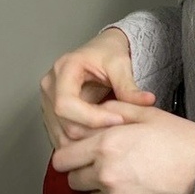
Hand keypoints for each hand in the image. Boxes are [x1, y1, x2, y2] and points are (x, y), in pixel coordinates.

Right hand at [40, 28, 155, 149]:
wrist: (101, 50)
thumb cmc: (107, 52)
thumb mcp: (120, 63)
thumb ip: (129, 85)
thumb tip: (146, 101)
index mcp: (63, 69)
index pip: (66, 104)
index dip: (92, 118)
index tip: (119, 120)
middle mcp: (50, 86)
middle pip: (65, 124)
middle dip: (94, 132)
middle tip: (120, 131)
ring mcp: (47, 102)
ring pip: (63, 137)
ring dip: (89, 142)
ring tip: (114, 134)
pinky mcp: (52, 116)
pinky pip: (64, 139)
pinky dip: (83, 143)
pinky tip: (102, 137)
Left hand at [52, 101, 194, 193]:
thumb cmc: (183, 142)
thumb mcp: (149, 114)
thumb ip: (116, 110)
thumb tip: (96, 113)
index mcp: (107, 145)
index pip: (62, 158)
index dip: (70, 154)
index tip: (80, 153)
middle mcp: (105, 174)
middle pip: (72, 180)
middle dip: (85, 171)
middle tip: (108, 164)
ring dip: (100, 191)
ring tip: (127, 179)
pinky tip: (139, 193)